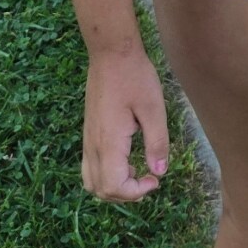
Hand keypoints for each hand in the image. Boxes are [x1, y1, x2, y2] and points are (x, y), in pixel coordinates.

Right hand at [81, 48, 169, 201]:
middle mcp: (92, 145)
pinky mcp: (88, 132)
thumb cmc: (135, 77)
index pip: (113, 187)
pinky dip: (106, 174)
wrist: (111, 54)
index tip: (155, 179)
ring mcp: (87, 139)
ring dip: (114, 186)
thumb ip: (157, 143)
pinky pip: (90, 166)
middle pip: (100, 190)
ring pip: (91, 180)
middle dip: (126, 194)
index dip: (135, 192)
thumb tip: (160, 172)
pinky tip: (126, 159)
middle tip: (149, 179)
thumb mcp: (153, 109)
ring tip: (137, 172)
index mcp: (108, 142)